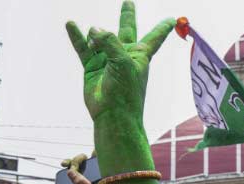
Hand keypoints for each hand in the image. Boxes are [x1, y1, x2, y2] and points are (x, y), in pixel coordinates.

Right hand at [64, 153, 101, 183]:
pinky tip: (62, 164)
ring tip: (65, 164)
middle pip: (86, 158)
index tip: (92, 150)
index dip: (97, 152)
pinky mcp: (75, 177)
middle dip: (78, 159)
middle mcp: (93, 173)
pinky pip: (70, 167)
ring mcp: (84, 175)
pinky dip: (66, 164)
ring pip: (77, 161)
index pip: (101, 160)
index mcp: (100, 176)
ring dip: (71, 161)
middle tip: (74, 166)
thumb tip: (71, 172)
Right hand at [66, 2, 174, 122]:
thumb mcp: (123, 62)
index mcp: (140, 55)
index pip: (155, 37)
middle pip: (126, 30)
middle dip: (127, 16)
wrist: (113, 114)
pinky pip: (83, 47)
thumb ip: (110, 41)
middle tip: (128, 2)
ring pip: (99, 38)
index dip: (163, 28)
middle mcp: (124, 55)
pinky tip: (70, 24)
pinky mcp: (92, 67)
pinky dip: (77, 36)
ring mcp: (107, 60)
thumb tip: (93, 29)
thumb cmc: (125, 92)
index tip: (173, 19)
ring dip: (95, 35)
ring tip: (93, 38)